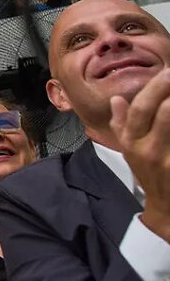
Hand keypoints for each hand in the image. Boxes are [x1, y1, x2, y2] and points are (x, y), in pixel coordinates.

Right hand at [111, 69, 169, 241]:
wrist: (166, 209)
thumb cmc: (148, 174)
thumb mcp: (128, 150)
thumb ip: (121, 124)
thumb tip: (116, 100)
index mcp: (131, 141)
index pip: (139, 109)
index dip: (155, 88)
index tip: (167, 71)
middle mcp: (146, 149)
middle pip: (159, 112)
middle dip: (169, 89)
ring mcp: (166, 159)